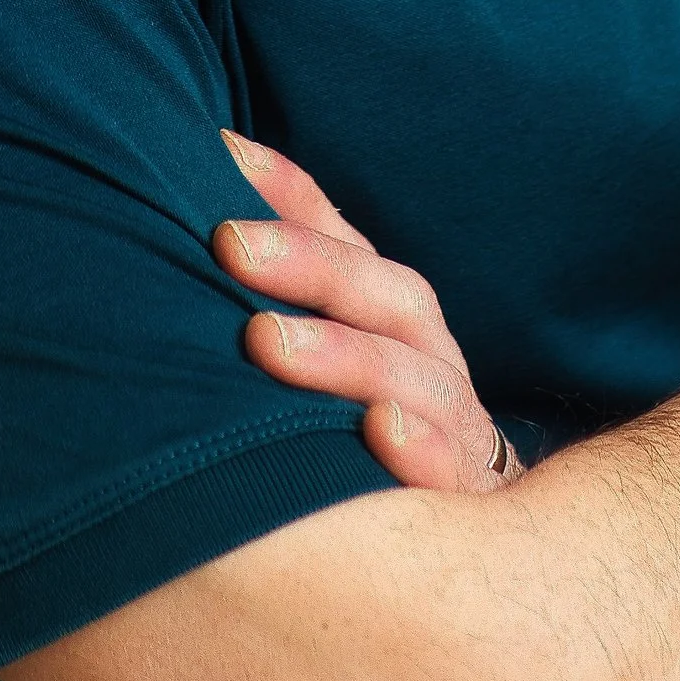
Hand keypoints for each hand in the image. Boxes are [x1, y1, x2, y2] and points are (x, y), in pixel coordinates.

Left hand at [213, 132, 518, 492]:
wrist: (473, 526)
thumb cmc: (374, 426)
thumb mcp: (339, 353)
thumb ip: (283, 290)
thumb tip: (207, 192)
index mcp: (392, 314)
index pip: (343, 240)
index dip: (288, 194)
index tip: (224, 154)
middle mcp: (428, 354)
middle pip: (382, 294)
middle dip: (308, 263)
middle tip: (231, 242)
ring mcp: (453, 423)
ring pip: (413, 376)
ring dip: (343, 354)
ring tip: (267, 339)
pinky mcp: (465, 493)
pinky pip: (448, 467)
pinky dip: (418, 447)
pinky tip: (379, 431)